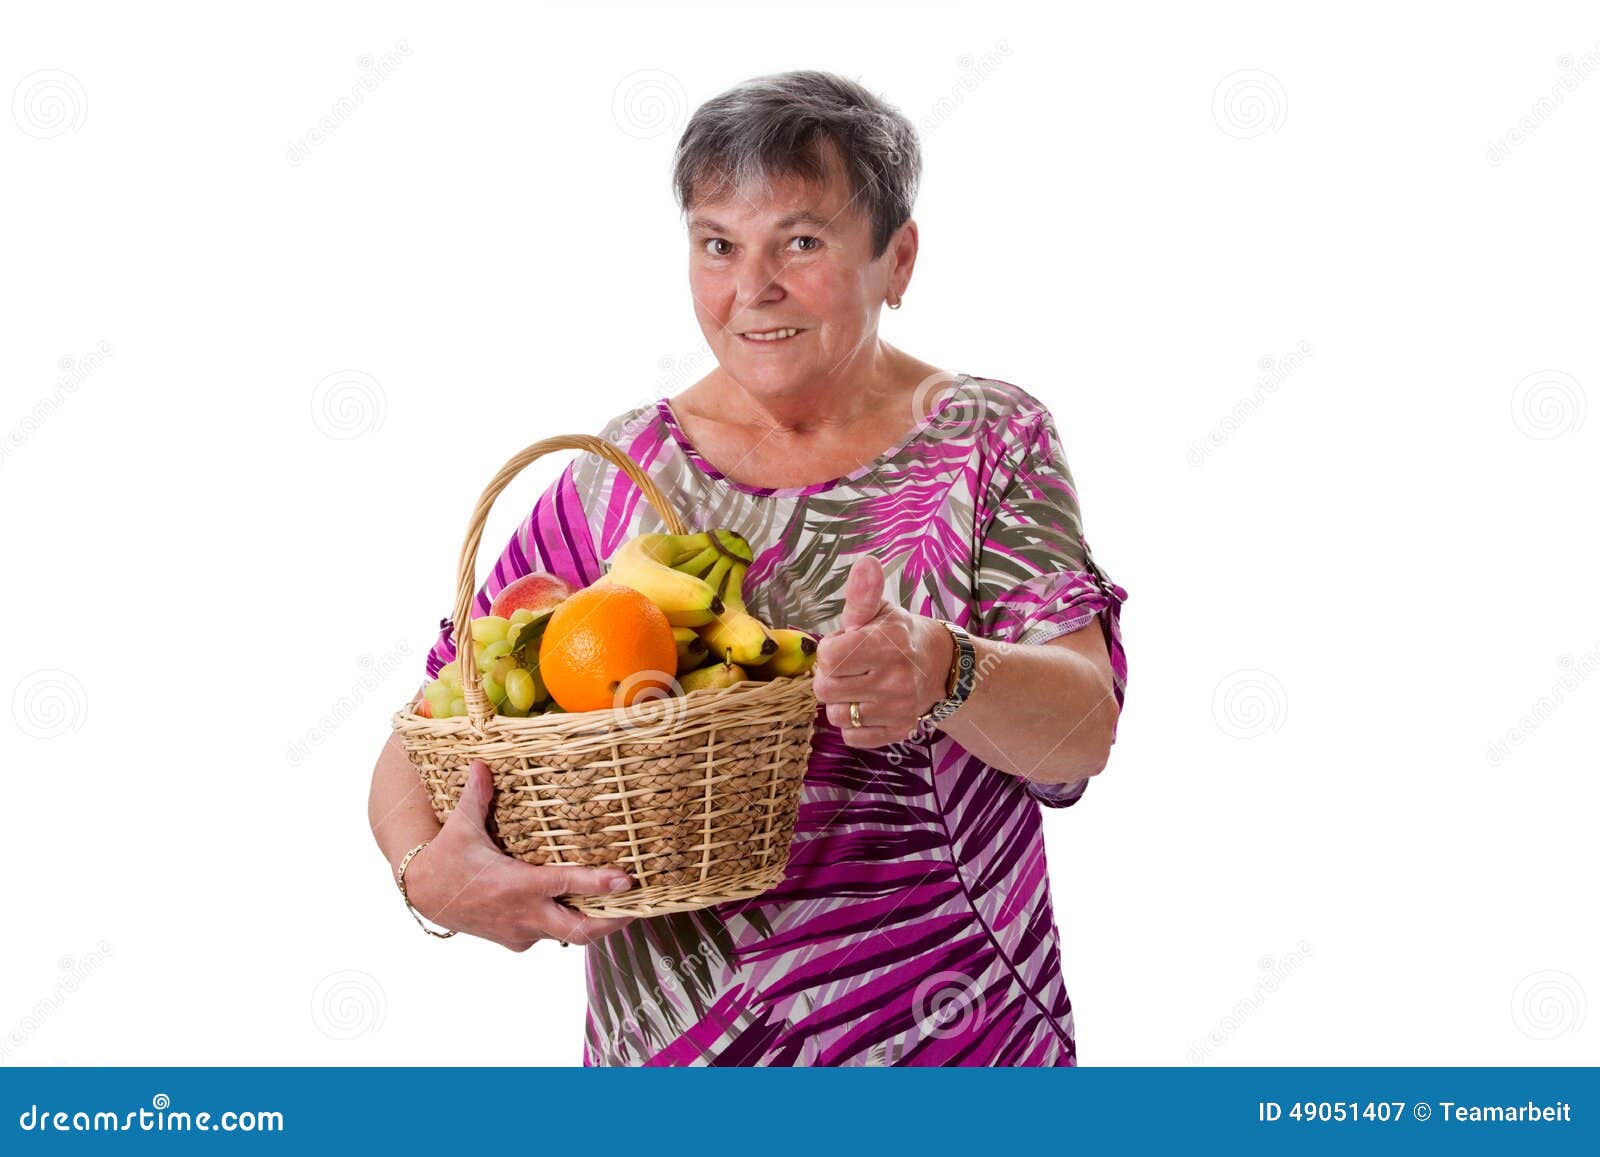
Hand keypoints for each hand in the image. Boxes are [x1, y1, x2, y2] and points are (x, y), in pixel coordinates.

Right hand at [403, 760, 636, 950]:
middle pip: (579, 930)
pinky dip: (566, 924)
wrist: (423, 897)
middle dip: (614, 922)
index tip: (626, 880)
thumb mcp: (461, 826)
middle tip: (641, 907)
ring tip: (624, 908)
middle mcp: (523, 914)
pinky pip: (549, 936)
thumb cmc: (447, 859)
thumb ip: (477, 796)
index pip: (565, 885)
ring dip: (594, 923)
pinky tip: (581, 909)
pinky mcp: (517, 941)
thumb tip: (482, 763)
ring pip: (567, 935)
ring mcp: (521, 932)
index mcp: (516, 884)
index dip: (598, 885)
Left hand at [811, 555, 953, 747]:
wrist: (942, 666)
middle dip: (831, 676)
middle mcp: (894, 679)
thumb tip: (866, 563)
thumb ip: (864, 593)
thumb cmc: (899, 635)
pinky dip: (854, 723)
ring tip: (859, 686)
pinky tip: (868, 705)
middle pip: (824, 689)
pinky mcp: (898, 731)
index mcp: (886, 644)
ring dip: (841, 701)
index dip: (830, 650)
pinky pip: (852, 736)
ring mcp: (897, 708)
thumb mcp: (881, 611)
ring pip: (836, 715)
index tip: (846, 644)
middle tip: (850, 667)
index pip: (827, 657)